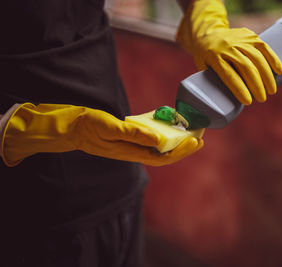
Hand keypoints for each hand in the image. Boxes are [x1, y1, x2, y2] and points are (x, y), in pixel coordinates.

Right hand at [1, 103, 202, 166]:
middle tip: (201, 135)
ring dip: (176, 139)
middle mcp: (134, 151)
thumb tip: (158, 140)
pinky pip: (151, 137)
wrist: (70, 127)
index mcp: (131, 152)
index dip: (182, 151)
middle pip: (165, 153)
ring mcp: (132, 145)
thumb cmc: (88, 126)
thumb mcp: (110, 127)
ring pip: (160, 146)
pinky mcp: (129, 137)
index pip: (163, 157)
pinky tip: (169, 123)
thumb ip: (133, 134)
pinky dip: (163, 132)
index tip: (197, 140)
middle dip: (184, 146)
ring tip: (189, 129)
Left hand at [176, 0, 281, 104]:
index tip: (248, 102)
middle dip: (256, 85)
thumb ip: (215, 82)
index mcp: (214, 56)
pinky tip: (279, 71)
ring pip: (257, 57)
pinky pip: (264, 47)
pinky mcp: (249, 35)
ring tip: (272, 90)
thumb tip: (227, 103)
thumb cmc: (205, 58)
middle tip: (262, 99)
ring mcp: (239, 39)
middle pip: (246, 67)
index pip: (229, 75)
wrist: (207, 32)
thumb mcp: (204, 69)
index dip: (239, 89)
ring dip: (267, 76)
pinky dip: (273, 59)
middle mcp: (227, 46)